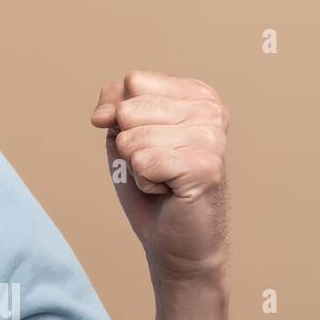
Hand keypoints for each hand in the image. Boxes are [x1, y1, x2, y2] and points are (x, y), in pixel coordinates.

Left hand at [89, 70, 229, 281]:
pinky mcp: (207, 167)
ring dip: (137, 166)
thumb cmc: (151, 182)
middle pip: (129, 108)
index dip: (118, 113)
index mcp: (196, 94)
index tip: (141, 140)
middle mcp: (211, 110)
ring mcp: (212, 138)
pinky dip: (145, 183)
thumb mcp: (123, 133)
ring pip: (133, 138)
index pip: (132, 81)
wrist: (173, 238)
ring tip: (164, 178)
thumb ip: (113, 106)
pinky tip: (169, 190)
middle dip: (128, 143)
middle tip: (156, 164)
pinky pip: (143, 162)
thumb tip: (106, 112)